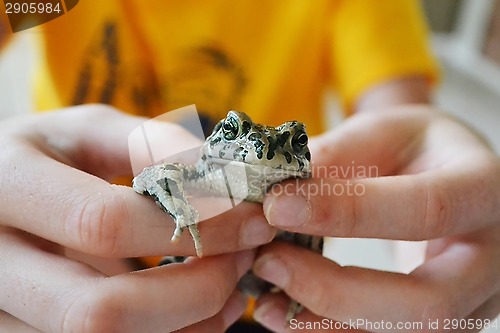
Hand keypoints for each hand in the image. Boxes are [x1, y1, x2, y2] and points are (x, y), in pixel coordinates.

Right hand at [0, 105, 274, 332]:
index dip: (193, 227)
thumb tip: (226, 175)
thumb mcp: (88, 131)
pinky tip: (204, 309)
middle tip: (245, 258)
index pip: (103, 223)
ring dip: (191, 321)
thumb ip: (149, 144)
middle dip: (196, 290)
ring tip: (232, 285)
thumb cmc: (47, 155)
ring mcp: (2, 311)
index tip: (253, 220)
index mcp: (8, 185)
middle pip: (100, 310)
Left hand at [252, 106, 499, 331]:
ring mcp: (473, 297)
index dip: (349, 212)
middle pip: (429, 302)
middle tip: (270, 261)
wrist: (446, 172)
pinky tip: (284, 312)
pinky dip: (329, 331)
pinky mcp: (443, 318)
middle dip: (337, 290)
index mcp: (483, 189)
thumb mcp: (385, 131)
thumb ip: (337, 156)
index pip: (426, 210)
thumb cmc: (418, 148)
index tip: (277, 206)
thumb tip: (275, 191)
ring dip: (326, 320)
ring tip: (265, 295)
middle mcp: (491, 256)